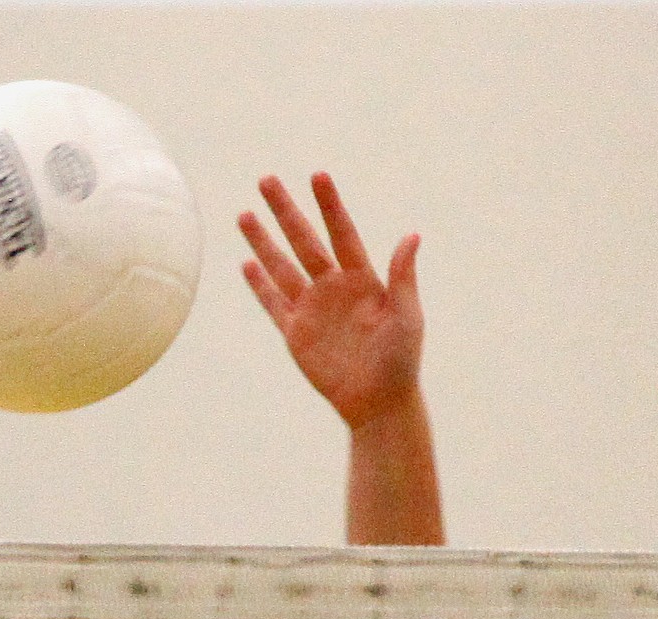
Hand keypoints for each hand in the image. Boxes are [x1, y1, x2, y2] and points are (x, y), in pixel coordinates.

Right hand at [238, 173, 422, 430]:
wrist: (379, 403)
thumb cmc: (400, 361)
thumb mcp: (406, 317)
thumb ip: (404, 277)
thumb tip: (412, 236)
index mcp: (362, 280)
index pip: (342, 233)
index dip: (329, 206)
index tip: (317, 176)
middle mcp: (334, 289)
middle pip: (304, 241)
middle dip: (285, 211)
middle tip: (266, 180)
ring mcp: (313, 309)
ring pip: (282, 267)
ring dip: (264, 243)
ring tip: (245, 215)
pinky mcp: (297, 334)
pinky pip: (274, 305)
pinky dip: (260, 286)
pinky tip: (246, 264)